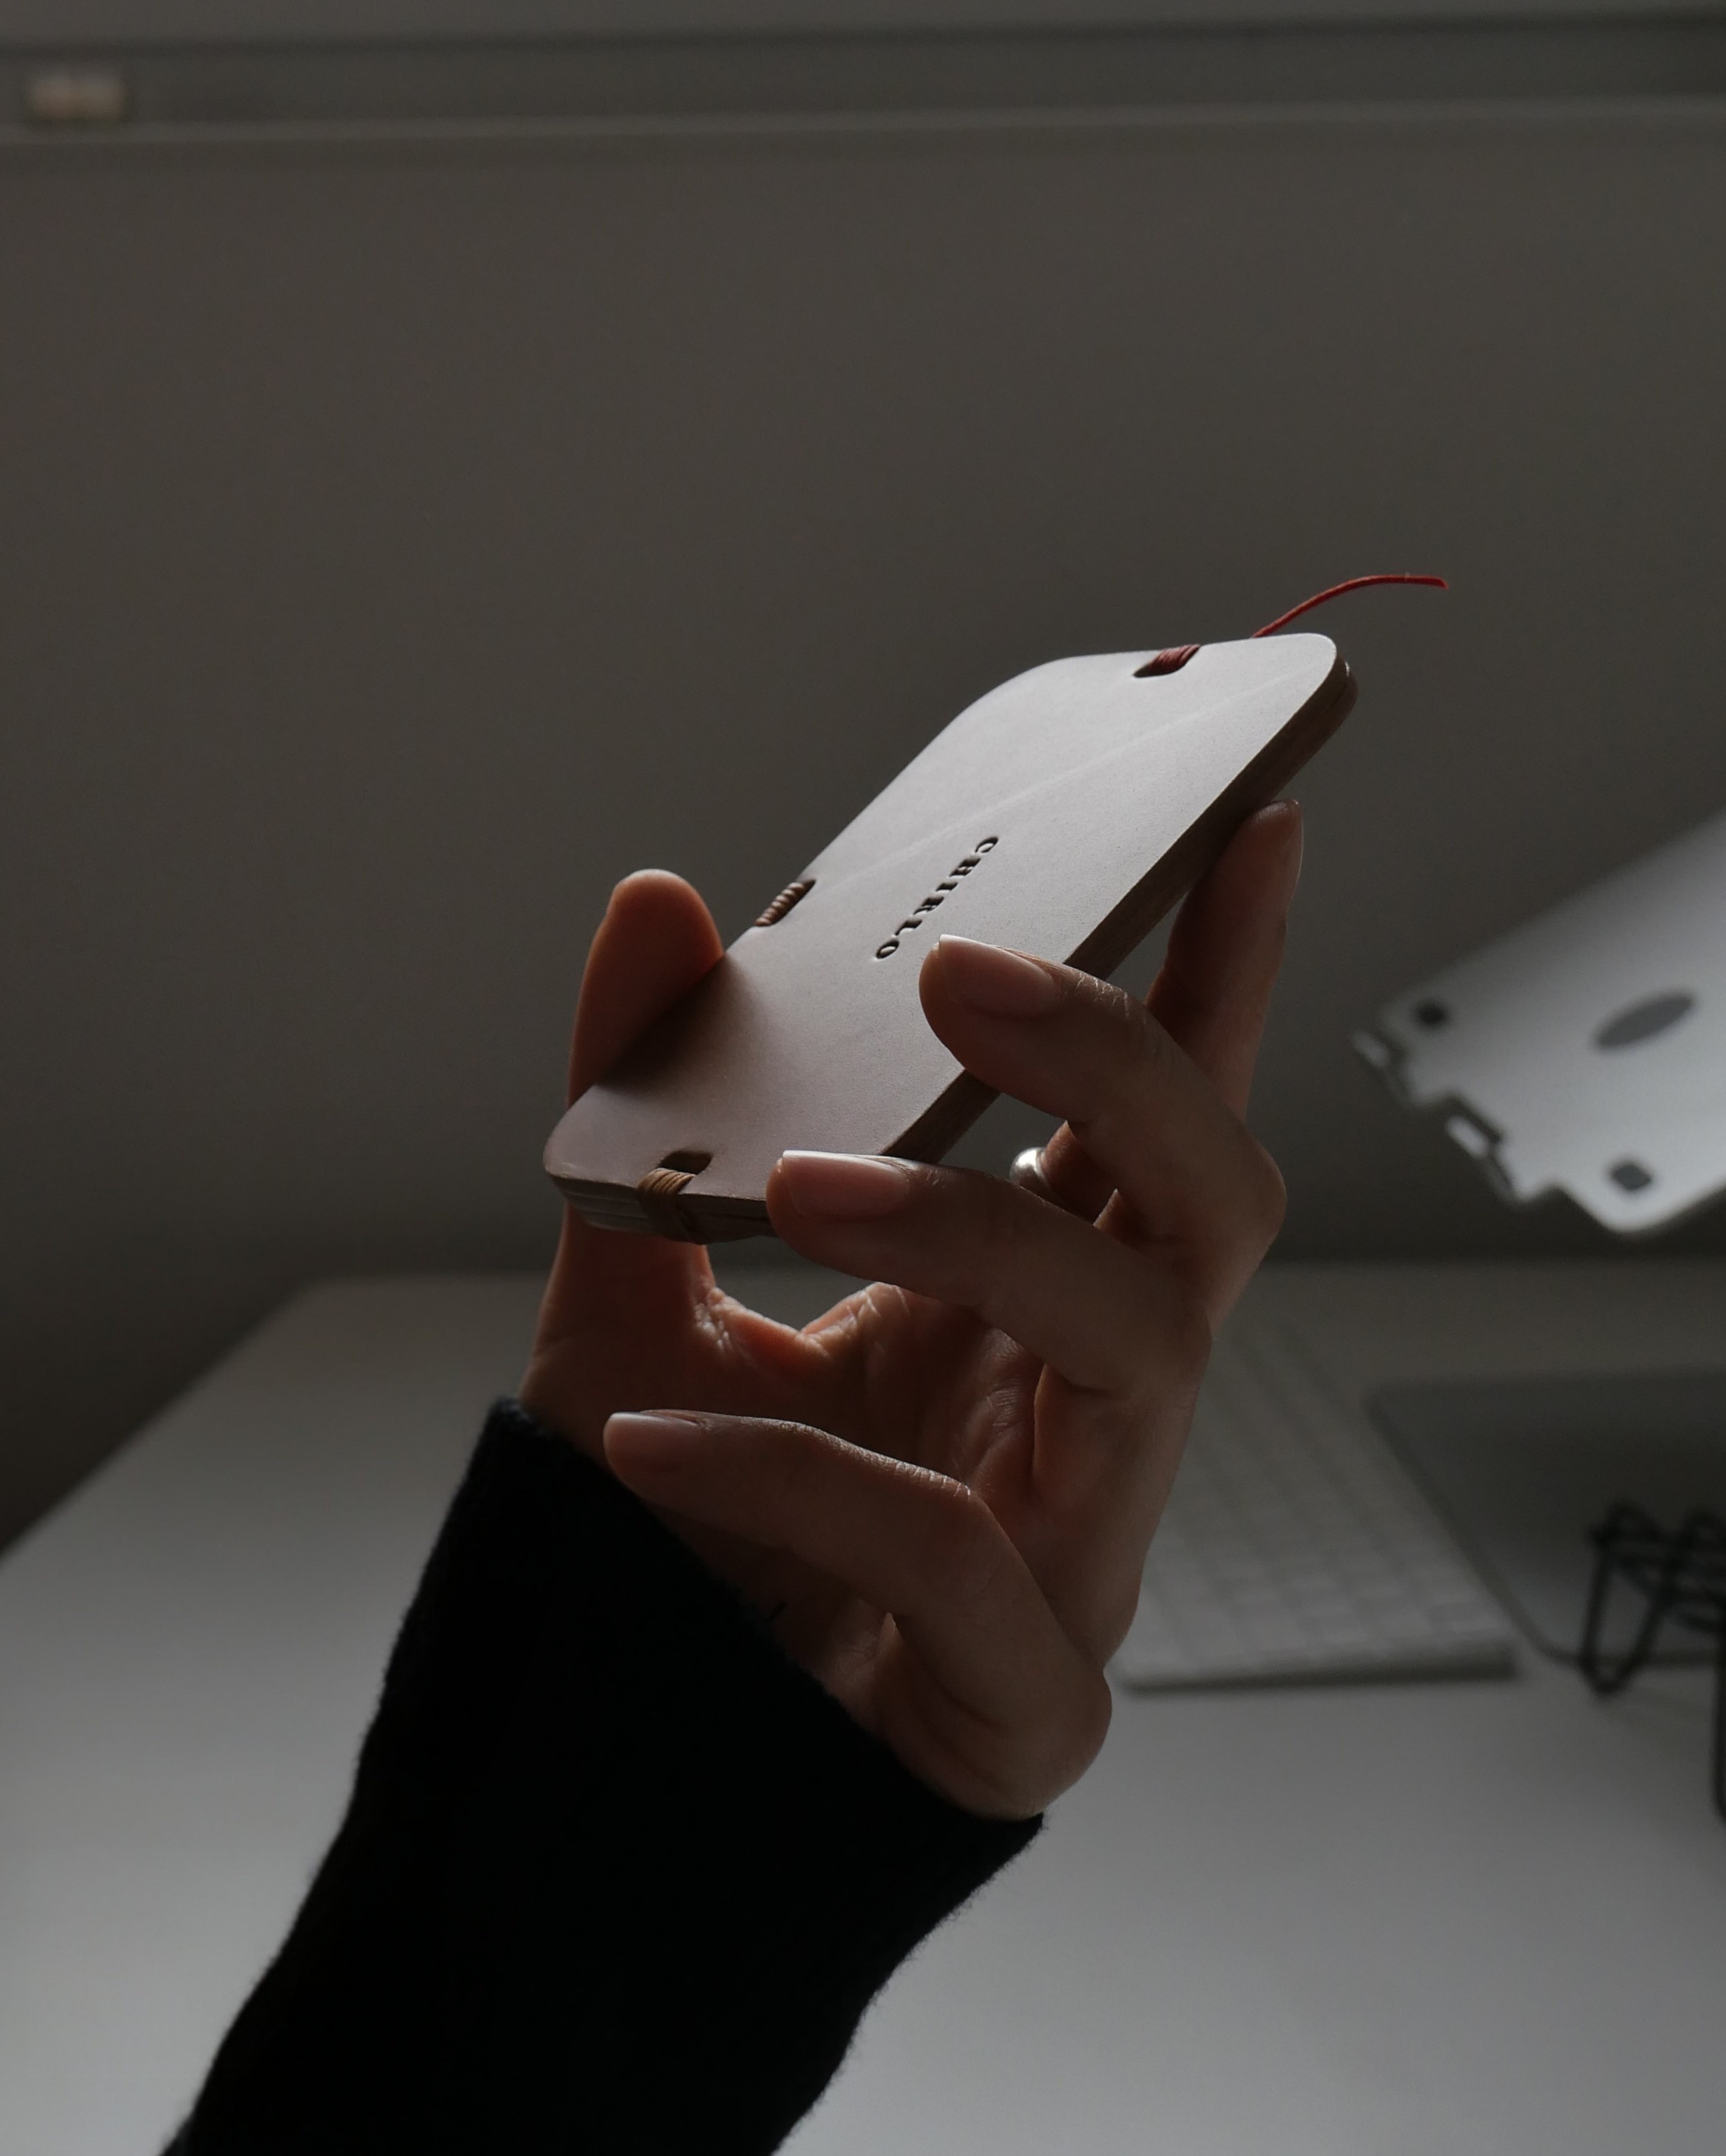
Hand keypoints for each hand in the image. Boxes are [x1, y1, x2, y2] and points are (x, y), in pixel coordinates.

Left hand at [521, 803, 1301, 1818]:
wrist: (645, 1754)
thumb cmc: (685, 1521)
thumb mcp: (631, 1286)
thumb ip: (649, 1103)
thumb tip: (655, 900)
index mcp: (1030, 1297)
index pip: (1156, 1115)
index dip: (1217, 979)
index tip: (1240, 824)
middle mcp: (1085, 1401)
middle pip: (1212, 1206)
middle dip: (1125, 1064)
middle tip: (969, 972)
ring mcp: (1081, 1541)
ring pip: (1144, 1350)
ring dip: (981, 1233)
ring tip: (802, 1181)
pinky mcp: (1028, 1688)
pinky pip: (949, 1551)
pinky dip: (797, 1469)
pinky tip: (659, 1438)